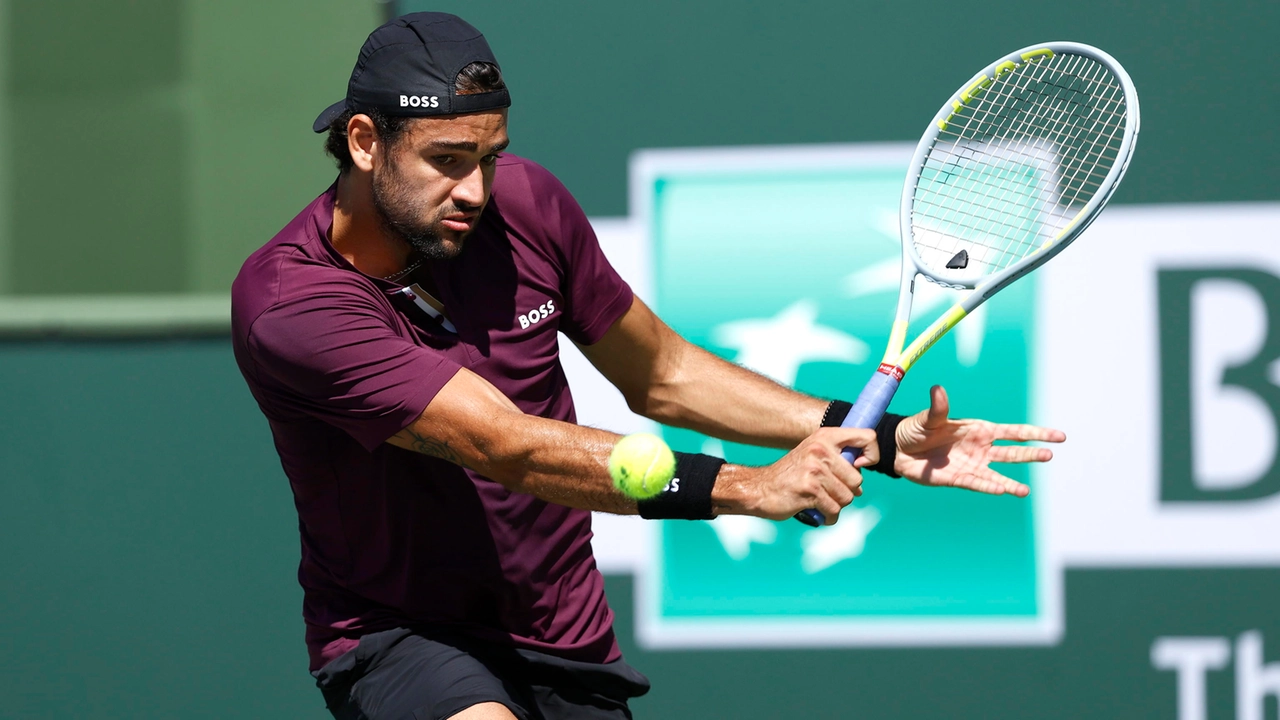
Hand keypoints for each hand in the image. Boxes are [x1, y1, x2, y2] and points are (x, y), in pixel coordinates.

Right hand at [723, 427, 877, 524]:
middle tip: (827, 491)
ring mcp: (814, 469)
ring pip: (847, 497)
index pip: (867, 437)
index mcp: (825, 437)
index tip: (860, 465)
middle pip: (857, 479)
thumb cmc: (791, 475)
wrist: (760, 488)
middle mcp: (820, 449)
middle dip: (846, 491)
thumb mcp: (814, 455)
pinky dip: (828, 516)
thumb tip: (861, 480)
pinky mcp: (809, 490)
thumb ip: (838, 460)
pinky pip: (834, 510)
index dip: (872, 454)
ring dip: (835, 505)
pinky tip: (816, 510)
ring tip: (819, 500)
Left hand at [894, 385, 1064, 495]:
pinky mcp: (959, 479)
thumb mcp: (928, 418)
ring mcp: (971, 465)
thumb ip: (938, 407)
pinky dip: (989, 488)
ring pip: (997, 474)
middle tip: (1050, 455)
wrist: (899, 449)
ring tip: (1025, 490)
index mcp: (979, 430)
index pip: (1014, 431)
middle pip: (1012, 452)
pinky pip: (978, 484)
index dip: (1036, 433)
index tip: (1059, 436)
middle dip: (1031, 454)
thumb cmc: (915, 428)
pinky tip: (1003, 491)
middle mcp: (980, 448)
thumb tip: (938, 390)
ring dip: (1011, 482)